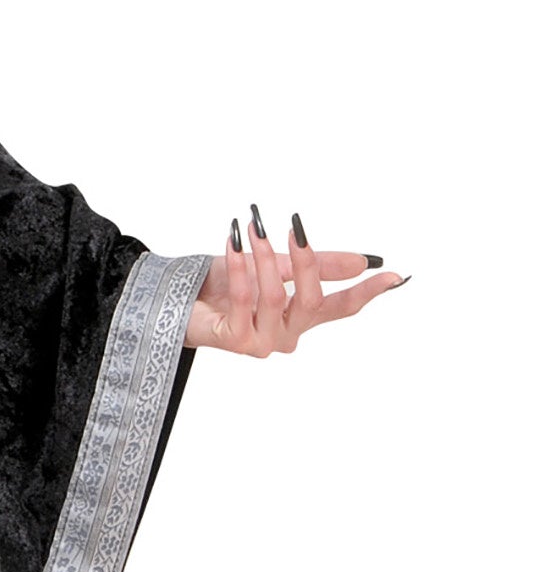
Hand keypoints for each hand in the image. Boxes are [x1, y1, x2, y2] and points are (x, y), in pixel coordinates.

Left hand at [185, 204, 406, 354]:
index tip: (394, 275)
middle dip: (305, 262)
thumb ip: (316, 265)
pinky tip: (234, 243)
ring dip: (265, 257)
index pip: (340, 307)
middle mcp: (286, 336)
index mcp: (299, 319)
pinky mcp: (236, 341)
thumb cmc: (223, 284)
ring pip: (276, 296)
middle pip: (311, 301)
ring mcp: (262, 343)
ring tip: (254, 227)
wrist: (177, 298)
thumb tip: (363, 261)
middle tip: (294, 228)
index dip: (367, 292)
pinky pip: (245, 299)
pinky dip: (240, 267)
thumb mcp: (274, 266)